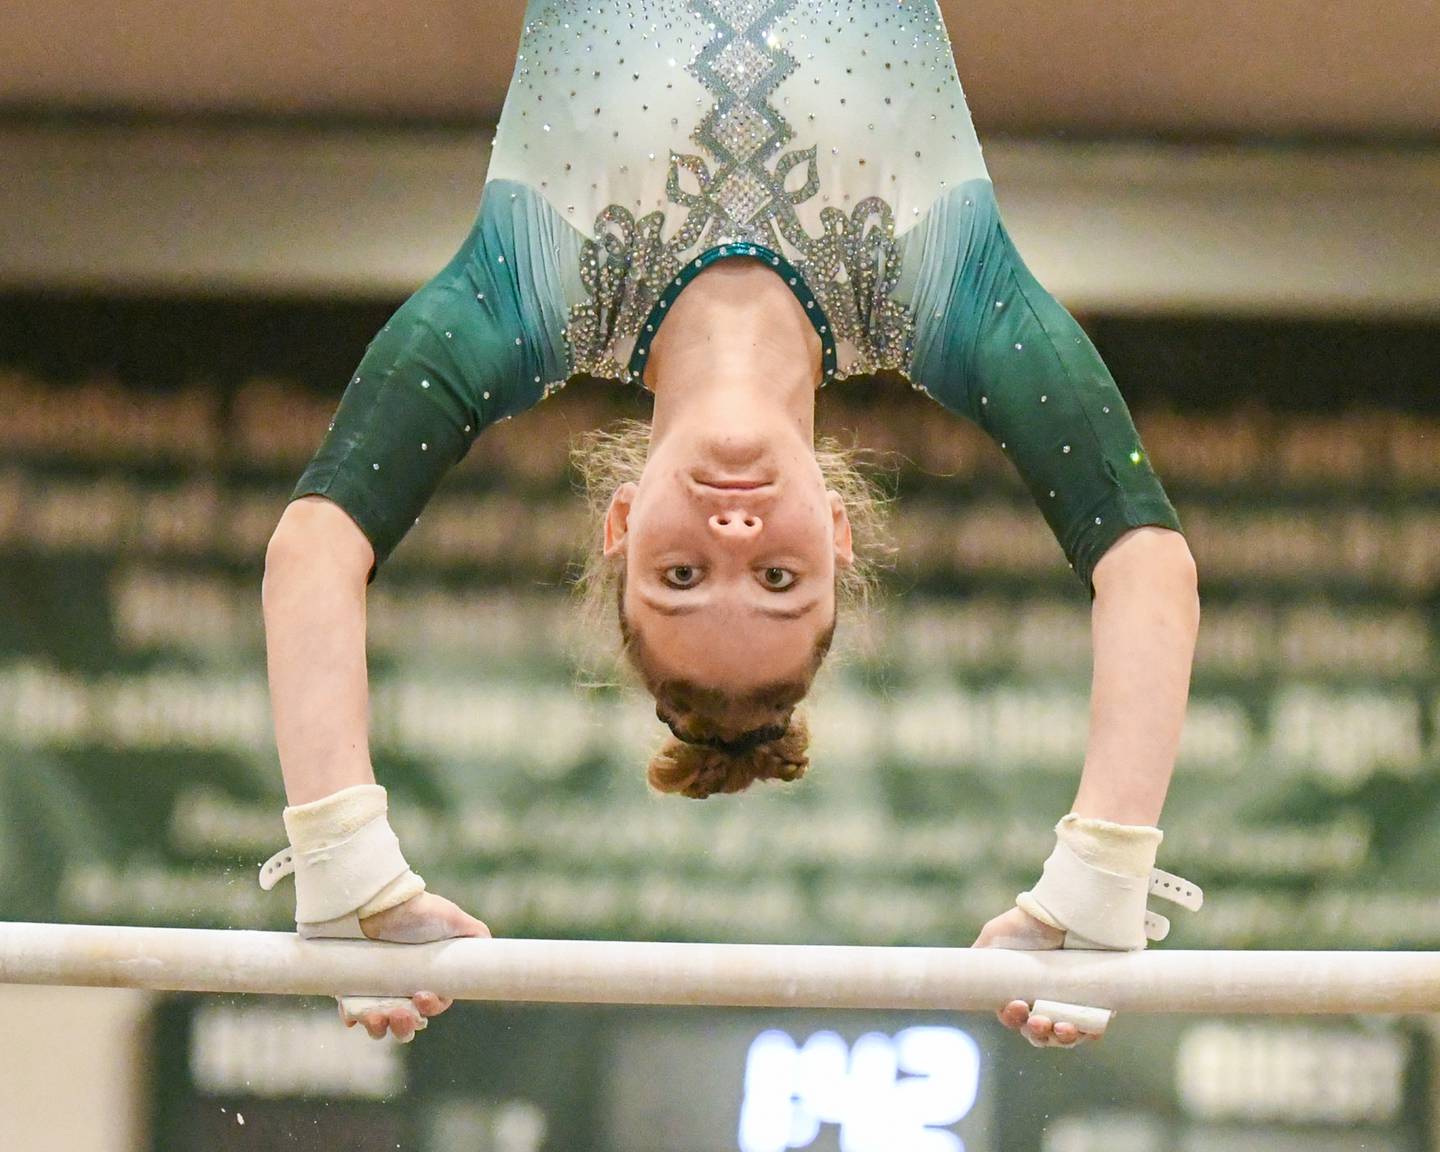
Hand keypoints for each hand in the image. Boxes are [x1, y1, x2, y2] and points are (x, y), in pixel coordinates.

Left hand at [343, 892, 489, 1041]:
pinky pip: (351, 1013)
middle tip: (400, 1013)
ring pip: (379, 1025)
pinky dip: (352, 1017)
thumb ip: (476, 933)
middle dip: (404, 1027)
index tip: (422, 997)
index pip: (433, 1006)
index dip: (430, 1008)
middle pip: (406, 1025)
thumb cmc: (419, 910)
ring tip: (375, 1015)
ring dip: (378, 1027)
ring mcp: (376, 992)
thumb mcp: (453, 918)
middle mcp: (403, 990)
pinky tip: (352, 1014)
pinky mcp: (352, 989)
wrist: (381, 901)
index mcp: (427, 980)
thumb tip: (491, 947)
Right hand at [972, 906, 1099, 1048]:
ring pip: (1065, 1037)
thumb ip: (976, 957)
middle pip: (1041, 1034)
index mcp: (1022, 992)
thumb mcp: (994, 937)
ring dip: (1061, 1039)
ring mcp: (1072, 1003)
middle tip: (1040, 1021)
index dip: (1015, 1019)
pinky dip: (1088, 1033)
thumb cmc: (1028, 922)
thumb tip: (956, 975)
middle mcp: (1047, 1001)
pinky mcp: (1098, 1001)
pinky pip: (1093, 1028)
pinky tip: (1082, 1028)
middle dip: (1038, 1033)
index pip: (1016, 1018)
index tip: (1017, 1006)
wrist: (1064, 910)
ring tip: (1061, 1027)